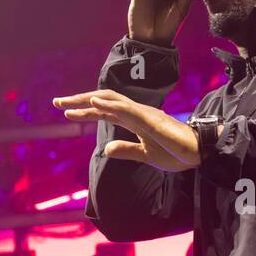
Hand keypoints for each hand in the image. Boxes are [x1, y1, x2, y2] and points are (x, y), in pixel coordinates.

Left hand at [54, 89, 199, 171]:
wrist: (198, 153)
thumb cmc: (175, 152)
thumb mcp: (145, 155)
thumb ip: (126, 150)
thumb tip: (105, 148)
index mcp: (134, 121)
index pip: (105, 112)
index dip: (85, 111)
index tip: (66, 112)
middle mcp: (136, 113)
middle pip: (103, 101)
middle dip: (79, 101)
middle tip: (57, 102)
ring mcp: (143, 114)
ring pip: (111, 101)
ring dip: (87, 100)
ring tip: (68, 102)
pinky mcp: (150, 120)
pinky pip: (126, 109)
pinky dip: (108, 105)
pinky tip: (93, 103)